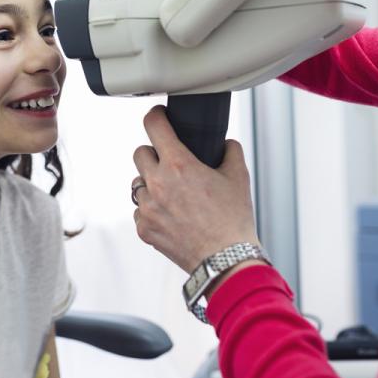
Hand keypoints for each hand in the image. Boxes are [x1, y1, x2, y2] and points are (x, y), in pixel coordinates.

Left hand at [132, 106, 259, 277]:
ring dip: (151, 182)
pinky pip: (139, 209)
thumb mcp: (239, 177)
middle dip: (154, 153)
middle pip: (140, 153)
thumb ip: (230, 151)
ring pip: (138, 182)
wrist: (226, 261)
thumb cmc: (233, 220)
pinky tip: (170, 214)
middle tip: (170, 162)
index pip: (153, 126)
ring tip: (173, 193)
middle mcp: (157, 183)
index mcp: (178, 165)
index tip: (158, 116)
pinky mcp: (143, 228)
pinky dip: (151, 208)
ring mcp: (147, 208)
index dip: (156, 116)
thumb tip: (224, 143)